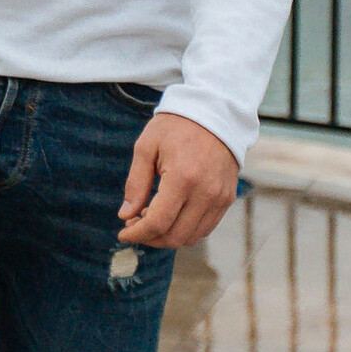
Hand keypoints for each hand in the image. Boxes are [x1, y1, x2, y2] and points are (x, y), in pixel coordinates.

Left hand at [116, 112, 238, 249]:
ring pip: (191, 237)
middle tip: (134, 225)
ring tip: (152, 218)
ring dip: (168, 236)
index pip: (158, 223)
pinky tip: (171, 214)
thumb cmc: (176, 127)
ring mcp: (220, 198)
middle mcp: (205, 192)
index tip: (122, 234)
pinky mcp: (227, 198)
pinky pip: (206, 227)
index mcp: (183, 178)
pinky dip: (186, 229)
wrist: (215, 113)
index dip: (137, 235)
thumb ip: (136, 183)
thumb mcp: (146, 147)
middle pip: (175, 236)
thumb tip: (125, 216)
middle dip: (150, 238)